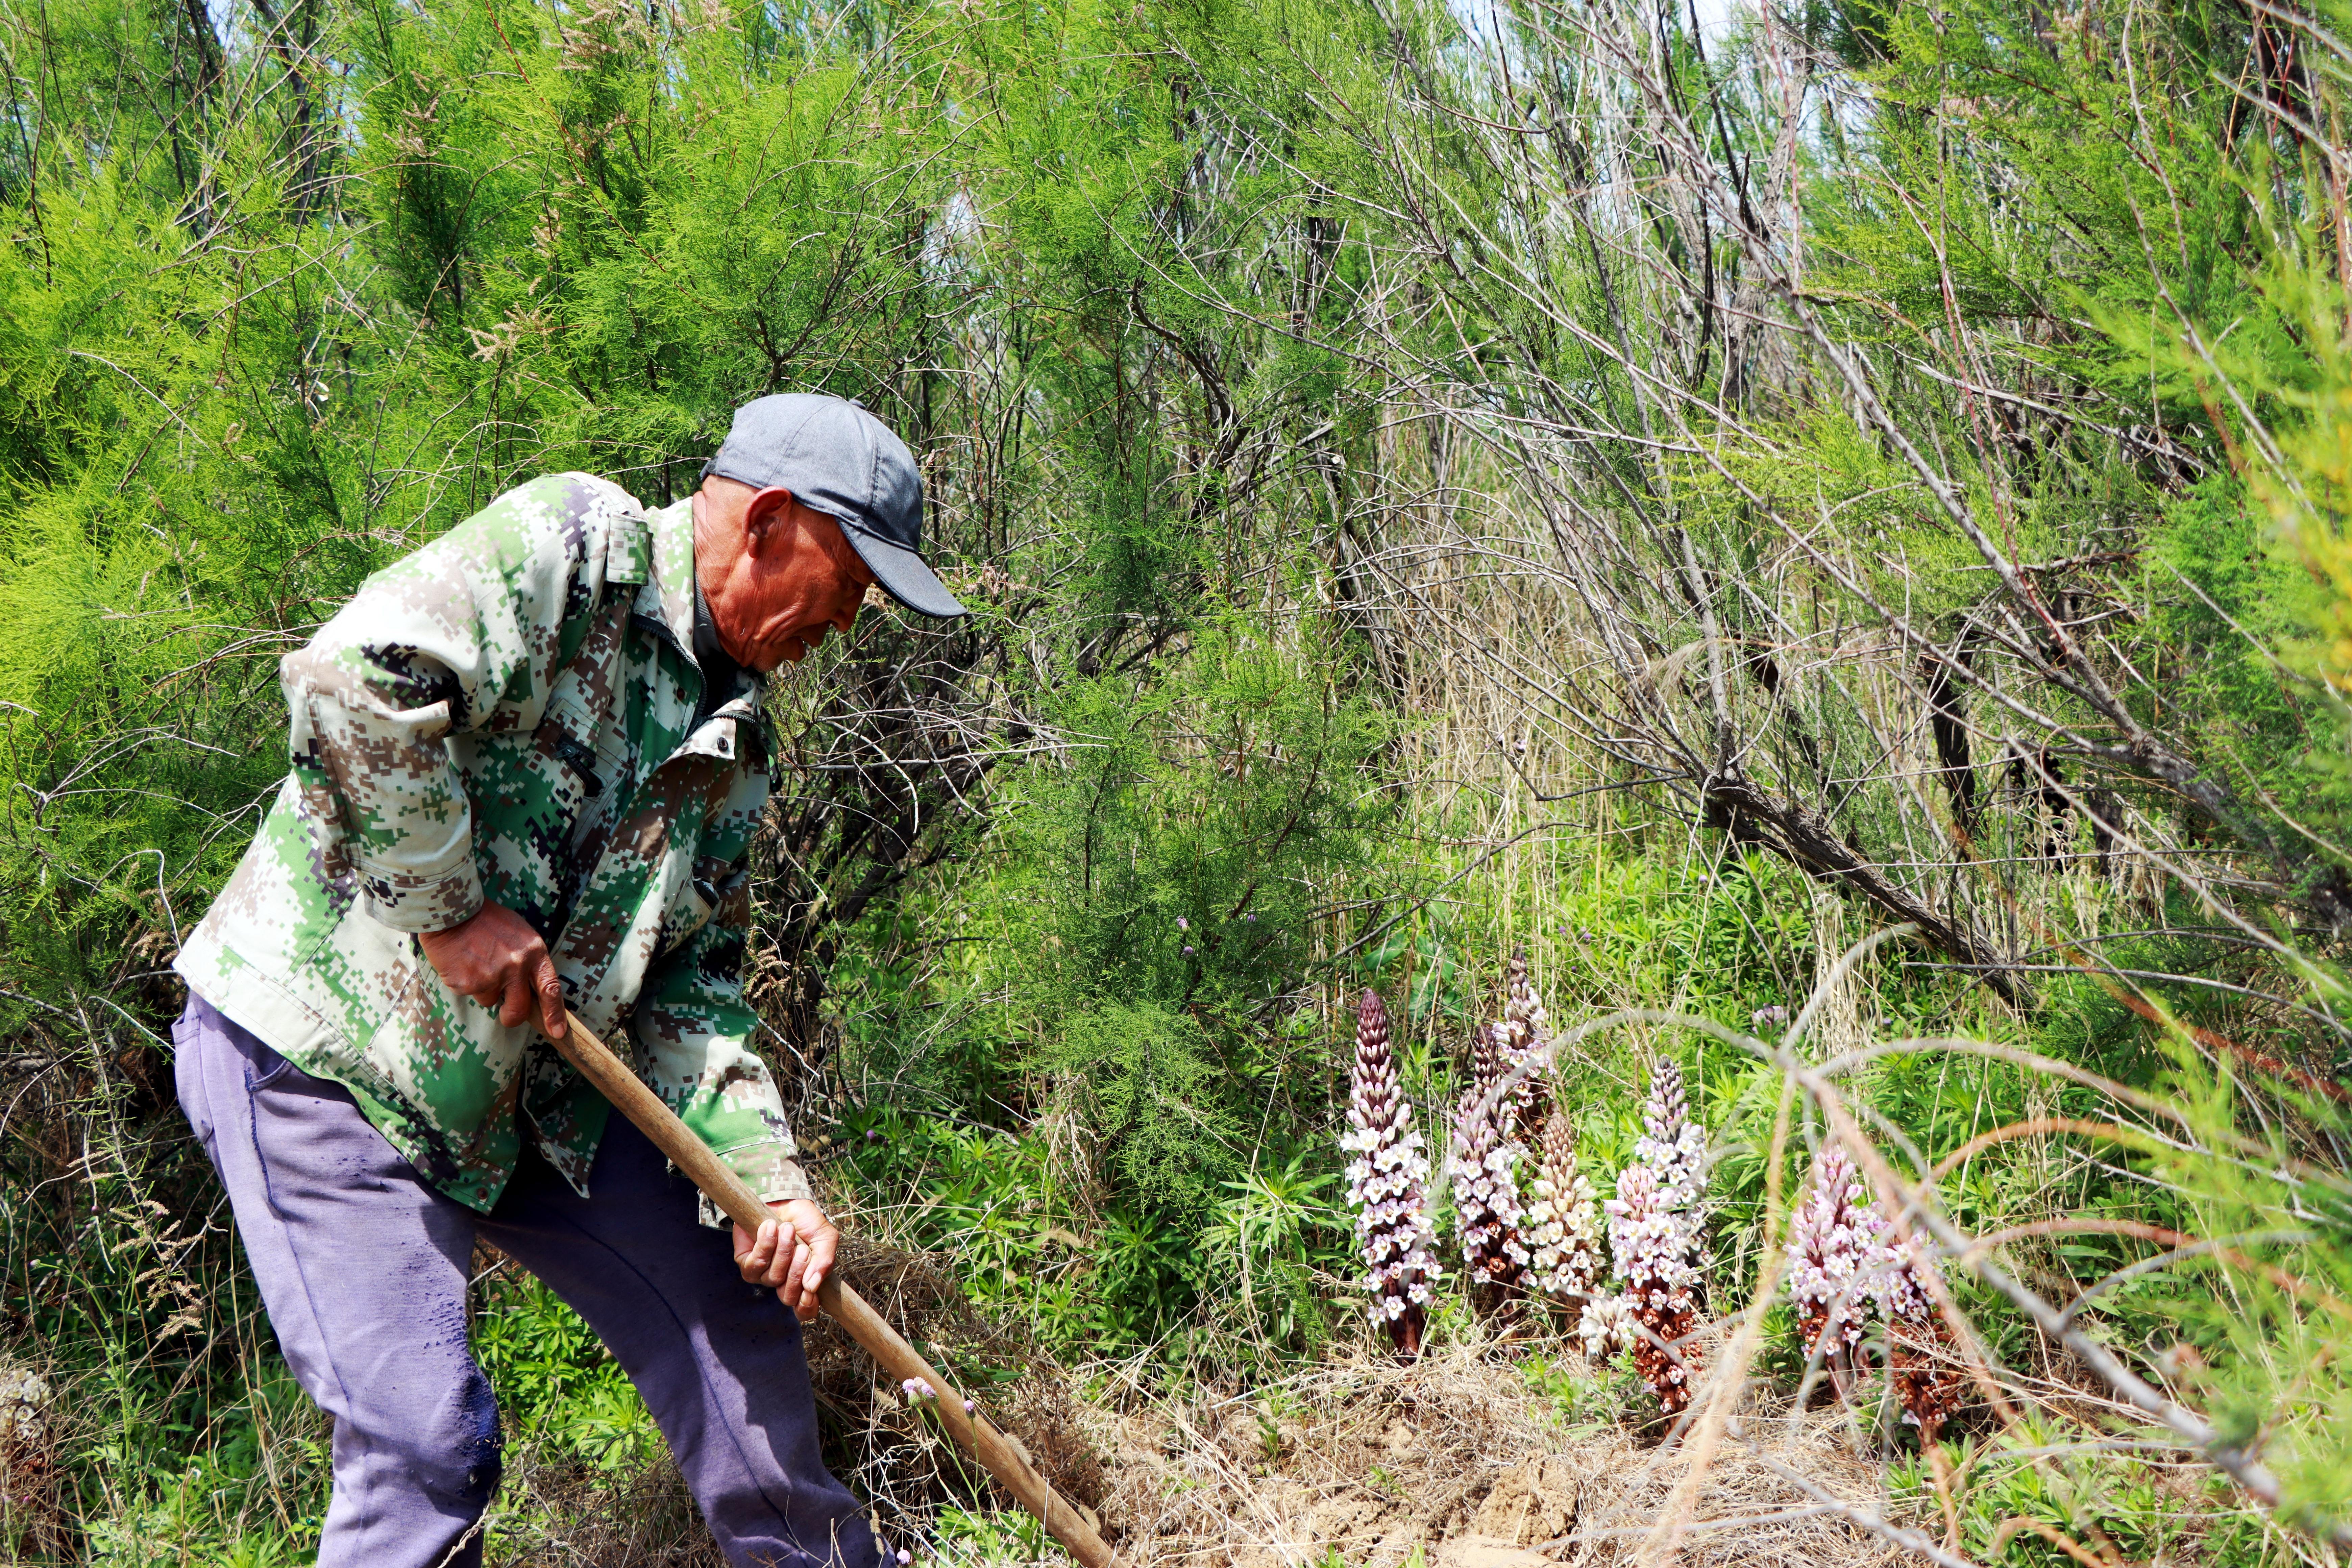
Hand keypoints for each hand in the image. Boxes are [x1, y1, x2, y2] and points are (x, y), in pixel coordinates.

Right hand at [417, 902, 567, 1040]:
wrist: (453, 911)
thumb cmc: (488, 922)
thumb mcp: (520, 935)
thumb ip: (529, 961)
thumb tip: (535, 990)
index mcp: (533, 952)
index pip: (550, 989)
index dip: (555, 1014)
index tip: (558, 1032)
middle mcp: (515, 967)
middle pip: (519, 1009)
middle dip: (512, 1016)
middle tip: (506, 1013)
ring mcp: (490, 976)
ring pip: (490, 1001)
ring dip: (484, 989)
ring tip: (477, 963)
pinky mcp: (467, 983)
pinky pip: (469, 993)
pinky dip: (466, 982)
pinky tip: (463, 963)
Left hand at [733, 1198, 839, 1321]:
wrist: (786, 1199)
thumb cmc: (806, 1222)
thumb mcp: (825, 1238)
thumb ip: (825, 1261)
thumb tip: (813, 1286)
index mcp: (803, 1281)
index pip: (804, 1310)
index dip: (807, 1307)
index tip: (811, 1292)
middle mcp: (782, 1282)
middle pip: (787, 1297)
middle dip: (797, 1271)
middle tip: (802, 1249)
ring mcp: (762, 1274)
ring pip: (772, 1278)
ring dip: (783, 1252)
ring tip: (787, 1229)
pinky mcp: (745, 1261)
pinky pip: (754, 1264)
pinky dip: (765, 1245)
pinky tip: (770, 1227)